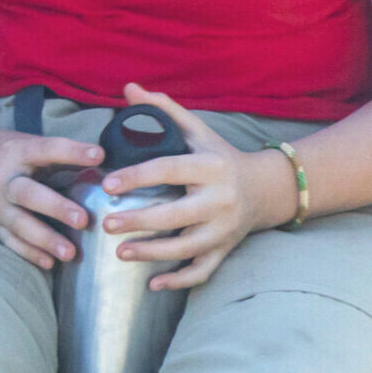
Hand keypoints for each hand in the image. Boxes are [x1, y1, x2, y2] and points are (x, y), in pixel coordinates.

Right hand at [0, 124, 103, 270]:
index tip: (99, 154)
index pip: (45, 149)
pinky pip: (9, 241)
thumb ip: (58, 155)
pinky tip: (49, 263)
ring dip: (45, 239)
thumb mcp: (23, 143)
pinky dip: (29, 253)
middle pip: (28, 193)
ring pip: (19, 224)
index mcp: (15, 151)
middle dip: (55, 207)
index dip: (72, 151)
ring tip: (71, 253)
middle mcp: (2, 178)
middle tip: (83, 219)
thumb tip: (102, 164)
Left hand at [97, 83, 298, 290]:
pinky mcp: (226, 249)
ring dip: (153, 254)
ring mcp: (225, 229)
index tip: (107, 184)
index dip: (137, 177)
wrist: (265, 188)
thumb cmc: (218, 155)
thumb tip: (127, 88)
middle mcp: (220, 200)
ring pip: (188, 248)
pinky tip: (152, 284)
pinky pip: (203, 271)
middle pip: (177, 215)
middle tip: (107, 223)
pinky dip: (180, 280)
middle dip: (140, 221)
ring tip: (120, 252)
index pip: (169, 170)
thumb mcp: (195, 129)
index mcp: (209, 167)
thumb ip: (162, 109)